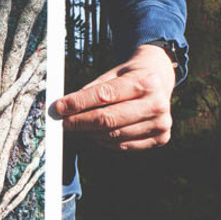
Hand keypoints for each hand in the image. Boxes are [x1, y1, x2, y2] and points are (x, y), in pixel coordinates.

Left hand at [53, 44, 175, 150]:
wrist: (160, 80)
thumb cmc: (131, 77)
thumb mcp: (114, 74)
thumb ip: (92, 90)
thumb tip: (65, 107)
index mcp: (146, 82)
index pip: (105, 95)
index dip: (79, 103)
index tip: (60, 107)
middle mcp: (156, 104)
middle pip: (109, 119)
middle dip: (80, 122)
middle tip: (64, 122)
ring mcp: (161, 123)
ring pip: (113, 135)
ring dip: (90, 133)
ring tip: (79, 126)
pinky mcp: (160, 138)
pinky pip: (123, 145)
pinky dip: (104, 141)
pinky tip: (96, 133)